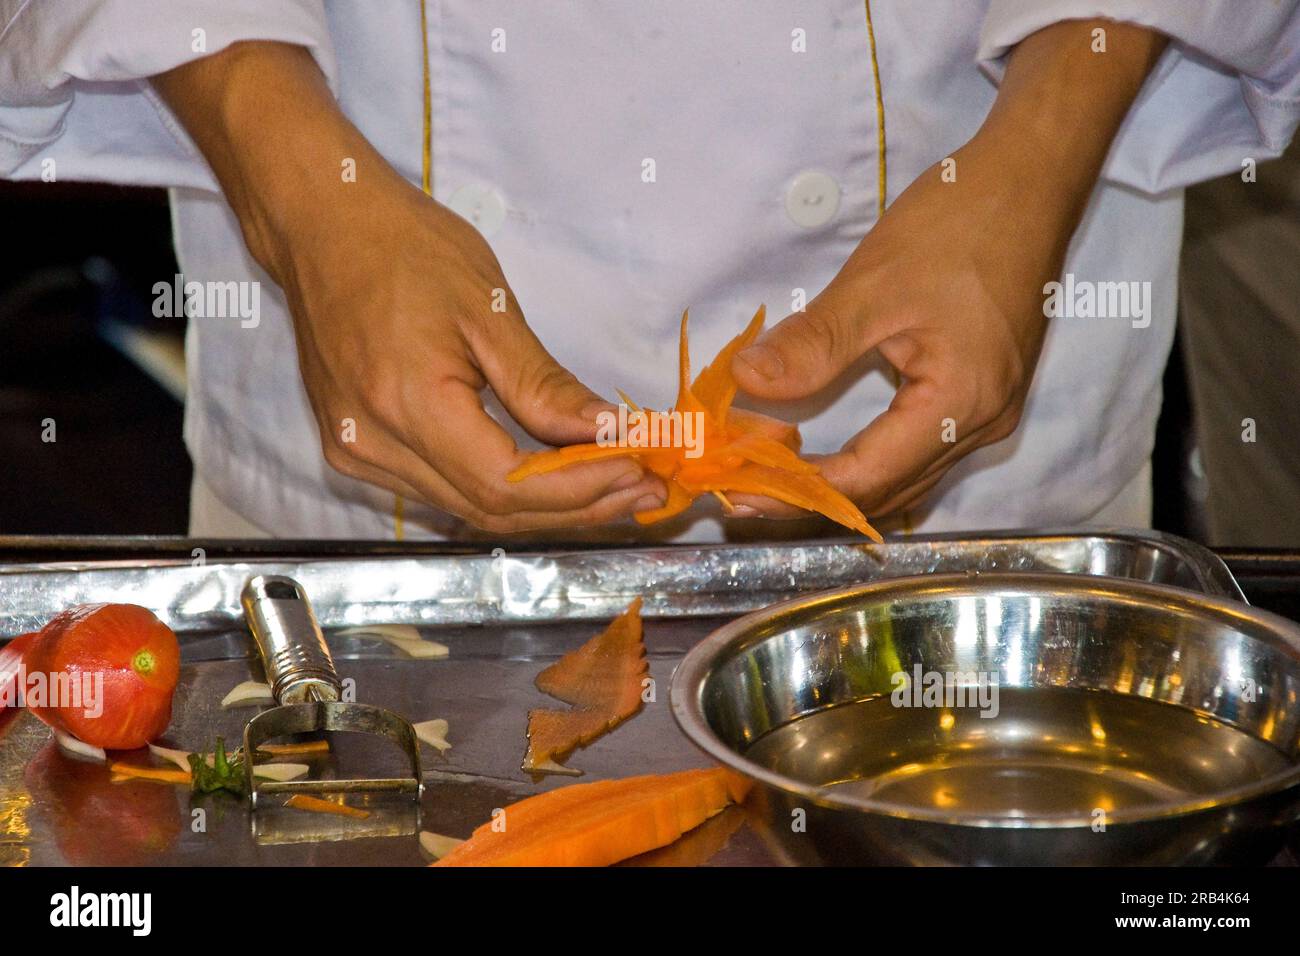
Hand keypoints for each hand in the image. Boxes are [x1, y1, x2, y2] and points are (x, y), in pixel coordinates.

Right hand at [154, 43, 663, 531]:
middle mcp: (372, 444)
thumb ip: (546, 386)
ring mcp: (357, 452)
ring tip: (612, 485)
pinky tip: (550, 475)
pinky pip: (443, 489)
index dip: (580, 490)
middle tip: (642, 489)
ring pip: (469, 508)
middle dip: (576, 505)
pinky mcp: (356, 449)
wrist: (323, 225)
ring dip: (546, 506)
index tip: (640, 474)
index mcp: (406, 404)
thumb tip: (610, 434)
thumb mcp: (489, 310)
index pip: (508, 485)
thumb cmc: (404, 249)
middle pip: (491, 509)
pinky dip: (503, 490)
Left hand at [729, 19, 1165, 520]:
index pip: (868, 477)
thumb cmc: (959, 224)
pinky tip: (824, 451)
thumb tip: (746, 382)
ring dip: (838, 484)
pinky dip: (866, 461)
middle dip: (812, 498)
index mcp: (962, 404)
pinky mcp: (982, 397)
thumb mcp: (873, 286)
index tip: (739, 491)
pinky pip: (915, 453)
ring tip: (772, 476)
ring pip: (902, 480)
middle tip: (743, 491)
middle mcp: (982, 425)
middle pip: (886, 492)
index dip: (799, 490)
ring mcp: (988, 414)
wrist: (1029, 181)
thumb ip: (812, 345)